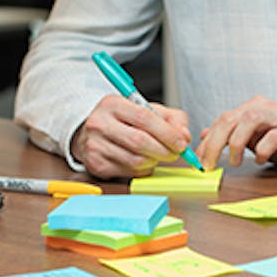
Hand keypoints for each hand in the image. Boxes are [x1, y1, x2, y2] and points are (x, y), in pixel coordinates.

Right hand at [70, 94, 191, 178]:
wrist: (92, 133)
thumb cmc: (124, 121)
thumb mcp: (148, 110)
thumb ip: (172, 119)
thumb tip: (185, 136)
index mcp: (113, 104)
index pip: (145, 118)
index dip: (168, 133)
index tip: (181, 143)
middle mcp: (99, 123)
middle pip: (140, 141)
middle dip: (164, 150)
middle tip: (175, 153)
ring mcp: (95, 145)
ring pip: (135, 160)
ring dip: (154, 161)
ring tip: (157, 156)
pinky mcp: (95, 164)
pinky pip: (128, 172)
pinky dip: (142, 170)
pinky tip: (143, 162)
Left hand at [196, 96, 276, 170]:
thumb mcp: (257, 140)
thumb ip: (234, 135)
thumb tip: (206, 133)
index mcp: (253, 109)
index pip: (222, 120)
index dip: (207, 140)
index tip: (198, 160)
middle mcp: (264, 108)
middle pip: (231, 118)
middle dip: (215, 143)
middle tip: (208, 164)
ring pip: (249, 121)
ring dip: (236, 143)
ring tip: (234, 162)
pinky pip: (274, 136)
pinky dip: (263, 149)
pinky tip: (260, 161)